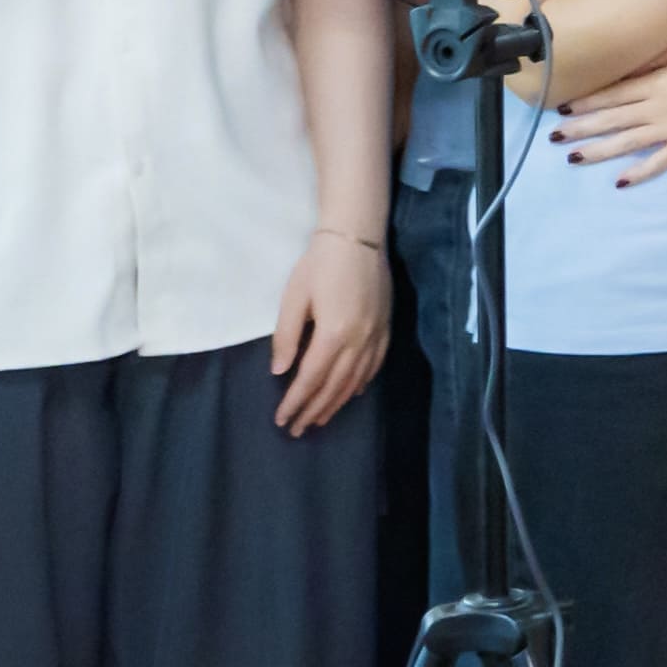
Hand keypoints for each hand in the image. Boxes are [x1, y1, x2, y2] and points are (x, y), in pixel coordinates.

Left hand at [264, 232, 386, 435]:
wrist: (359, 237)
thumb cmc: (320, 264)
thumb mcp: (294, 297)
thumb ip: (286, 336)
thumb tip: (280, 371)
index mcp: (333, 334)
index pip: (311, 378)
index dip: (295, 401)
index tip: (282, 420)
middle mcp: (358, 341)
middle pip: (334, 386)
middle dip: (314, 410)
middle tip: (296, 429)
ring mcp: (376, 336)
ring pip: (355, 380)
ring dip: (336, 403)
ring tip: (319, 419)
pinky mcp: (386, 329)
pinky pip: (374, 366)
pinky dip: (360, 384)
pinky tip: (351, 394)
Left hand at [557, 40, 666, 185]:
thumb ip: (653, 56)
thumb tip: (624, 62)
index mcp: (655, 82)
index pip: (611, 95)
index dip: (585, 102)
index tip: (563, 108)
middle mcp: (657, 107)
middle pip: (611, 120)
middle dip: (580, 128)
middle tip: (555, 137)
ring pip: (627, 142)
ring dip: (598, 151)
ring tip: (573, 158)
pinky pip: (659, 162)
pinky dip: (639, 172)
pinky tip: (620, 181)